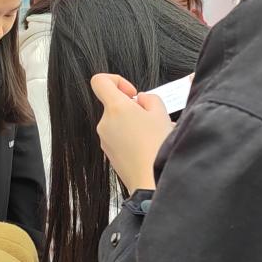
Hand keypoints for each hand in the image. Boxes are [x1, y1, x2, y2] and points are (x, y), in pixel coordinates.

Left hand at [91, 74, 174, 193]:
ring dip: (133, 124)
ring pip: (118, 122)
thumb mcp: (161, 113)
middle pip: (113, 105)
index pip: (100, 81)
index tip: (131, 93)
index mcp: (116, 108)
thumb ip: (149, 99)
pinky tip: (146, 147)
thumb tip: (141, 100)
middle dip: (132, 108)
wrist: (150, 181)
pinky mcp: (109, 154)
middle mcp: (105, 123)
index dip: (117, 80)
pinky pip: (119, 138)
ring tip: (152, 136)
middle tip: (151, 119)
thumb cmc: (156, 147)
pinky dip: (131, 138)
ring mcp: (105, 140)